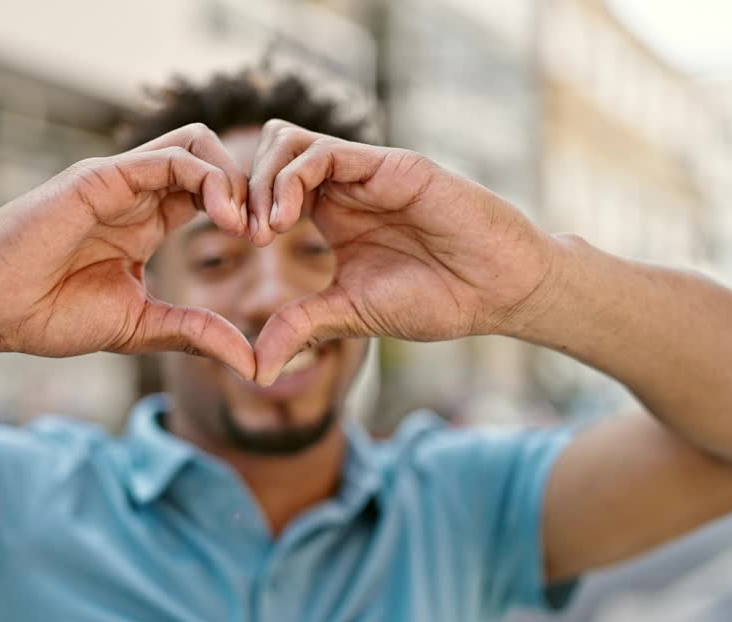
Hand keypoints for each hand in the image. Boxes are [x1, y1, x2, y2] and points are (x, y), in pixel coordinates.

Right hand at [0, 123, 255, 379]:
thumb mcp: (142, 328)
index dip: (246, 209)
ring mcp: (118, 180)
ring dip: (233, 175)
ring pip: (195, 143)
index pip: (211, 190)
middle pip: (210, 156)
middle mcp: (136, 193)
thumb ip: (196, 334)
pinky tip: (223, 216)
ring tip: (245, 223)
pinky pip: (165, 157)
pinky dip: (206, 177)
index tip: (265, 244)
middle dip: (251, 185)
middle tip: (266, 230)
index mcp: (147, 221)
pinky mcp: (99, 177)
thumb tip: (252, 362)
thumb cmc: (51, 316)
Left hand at [246, 120, 557, 384]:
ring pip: (290, 141)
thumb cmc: (437, 298)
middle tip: (240, 232)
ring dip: (262, 179)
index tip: (232, 245)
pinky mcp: (390, 165)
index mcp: (330, 212)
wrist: (499, 291)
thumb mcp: (351, 316)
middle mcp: (344, 184)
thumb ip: (301, 329)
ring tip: (263, 228)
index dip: (240, 206)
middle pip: (270, 152)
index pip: (267, 186)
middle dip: (242, 187)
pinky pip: (327, 151)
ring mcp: (366, 170)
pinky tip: (285, 220)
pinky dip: (293, 178)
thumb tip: (252, 370)